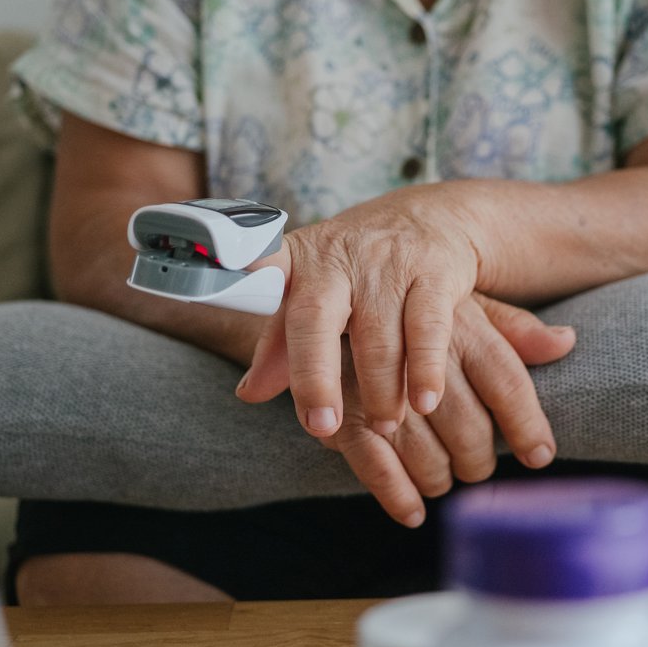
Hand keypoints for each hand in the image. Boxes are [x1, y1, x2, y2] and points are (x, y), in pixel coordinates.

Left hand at [238, 188, 485, 439]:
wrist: (434, 219)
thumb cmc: (360, 269)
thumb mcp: (315, 294)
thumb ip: (282, 346)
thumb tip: (247, 394)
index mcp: (297, 261)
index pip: (259, 262)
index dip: (236, 265)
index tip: (213, 271)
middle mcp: (337, 258)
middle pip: (316, 319)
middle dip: (316, 376)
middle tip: (324, 427)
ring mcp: (387, 263)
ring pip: (379, 335)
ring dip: (381, 389)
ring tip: (383, 425)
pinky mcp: (433, 271)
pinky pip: (428, 328)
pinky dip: (426, 370)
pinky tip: (424, 401)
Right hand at [241, 291, 575, 525]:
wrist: (316, 276)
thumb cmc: (401, 298)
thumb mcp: (459, 303)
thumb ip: (511, 327)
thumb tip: (565, 341)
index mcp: (457, 319)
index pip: (506, 378)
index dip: (526, 423)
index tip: (540, 456)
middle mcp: (421, 348)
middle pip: (469, 426)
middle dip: (478, 460)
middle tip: (476, 469)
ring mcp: (377, 380)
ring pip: (426, 452)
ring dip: (438, 477)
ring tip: (440, 479)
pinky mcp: (340, 406)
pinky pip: (376, 464)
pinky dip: (396, 493)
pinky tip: (412, 510)